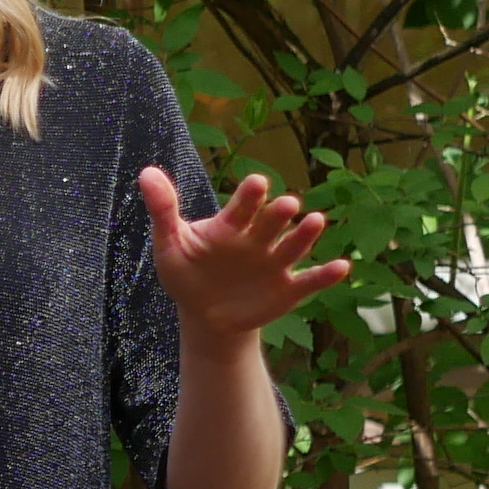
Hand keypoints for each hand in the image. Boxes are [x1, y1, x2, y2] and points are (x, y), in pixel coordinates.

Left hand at [147, 166, 349, 346]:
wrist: (204, 316)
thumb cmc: (187, 273)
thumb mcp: (170, 245)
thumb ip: (163, 210)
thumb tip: (146, 172)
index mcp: (231, 225)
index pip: (242, 206)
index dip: (250, 196)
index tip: (257, 183)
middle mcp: (258, 239)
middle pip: (271, 223)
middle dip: (278, 214)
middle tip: (287, 204)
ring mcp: (274, 263)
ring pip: (293, 246)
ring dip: (306, 234)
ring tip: (316, 221)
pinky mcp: (287, 289)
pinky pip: (309, 281)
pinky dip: (325, 275)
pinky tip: (341, 266)